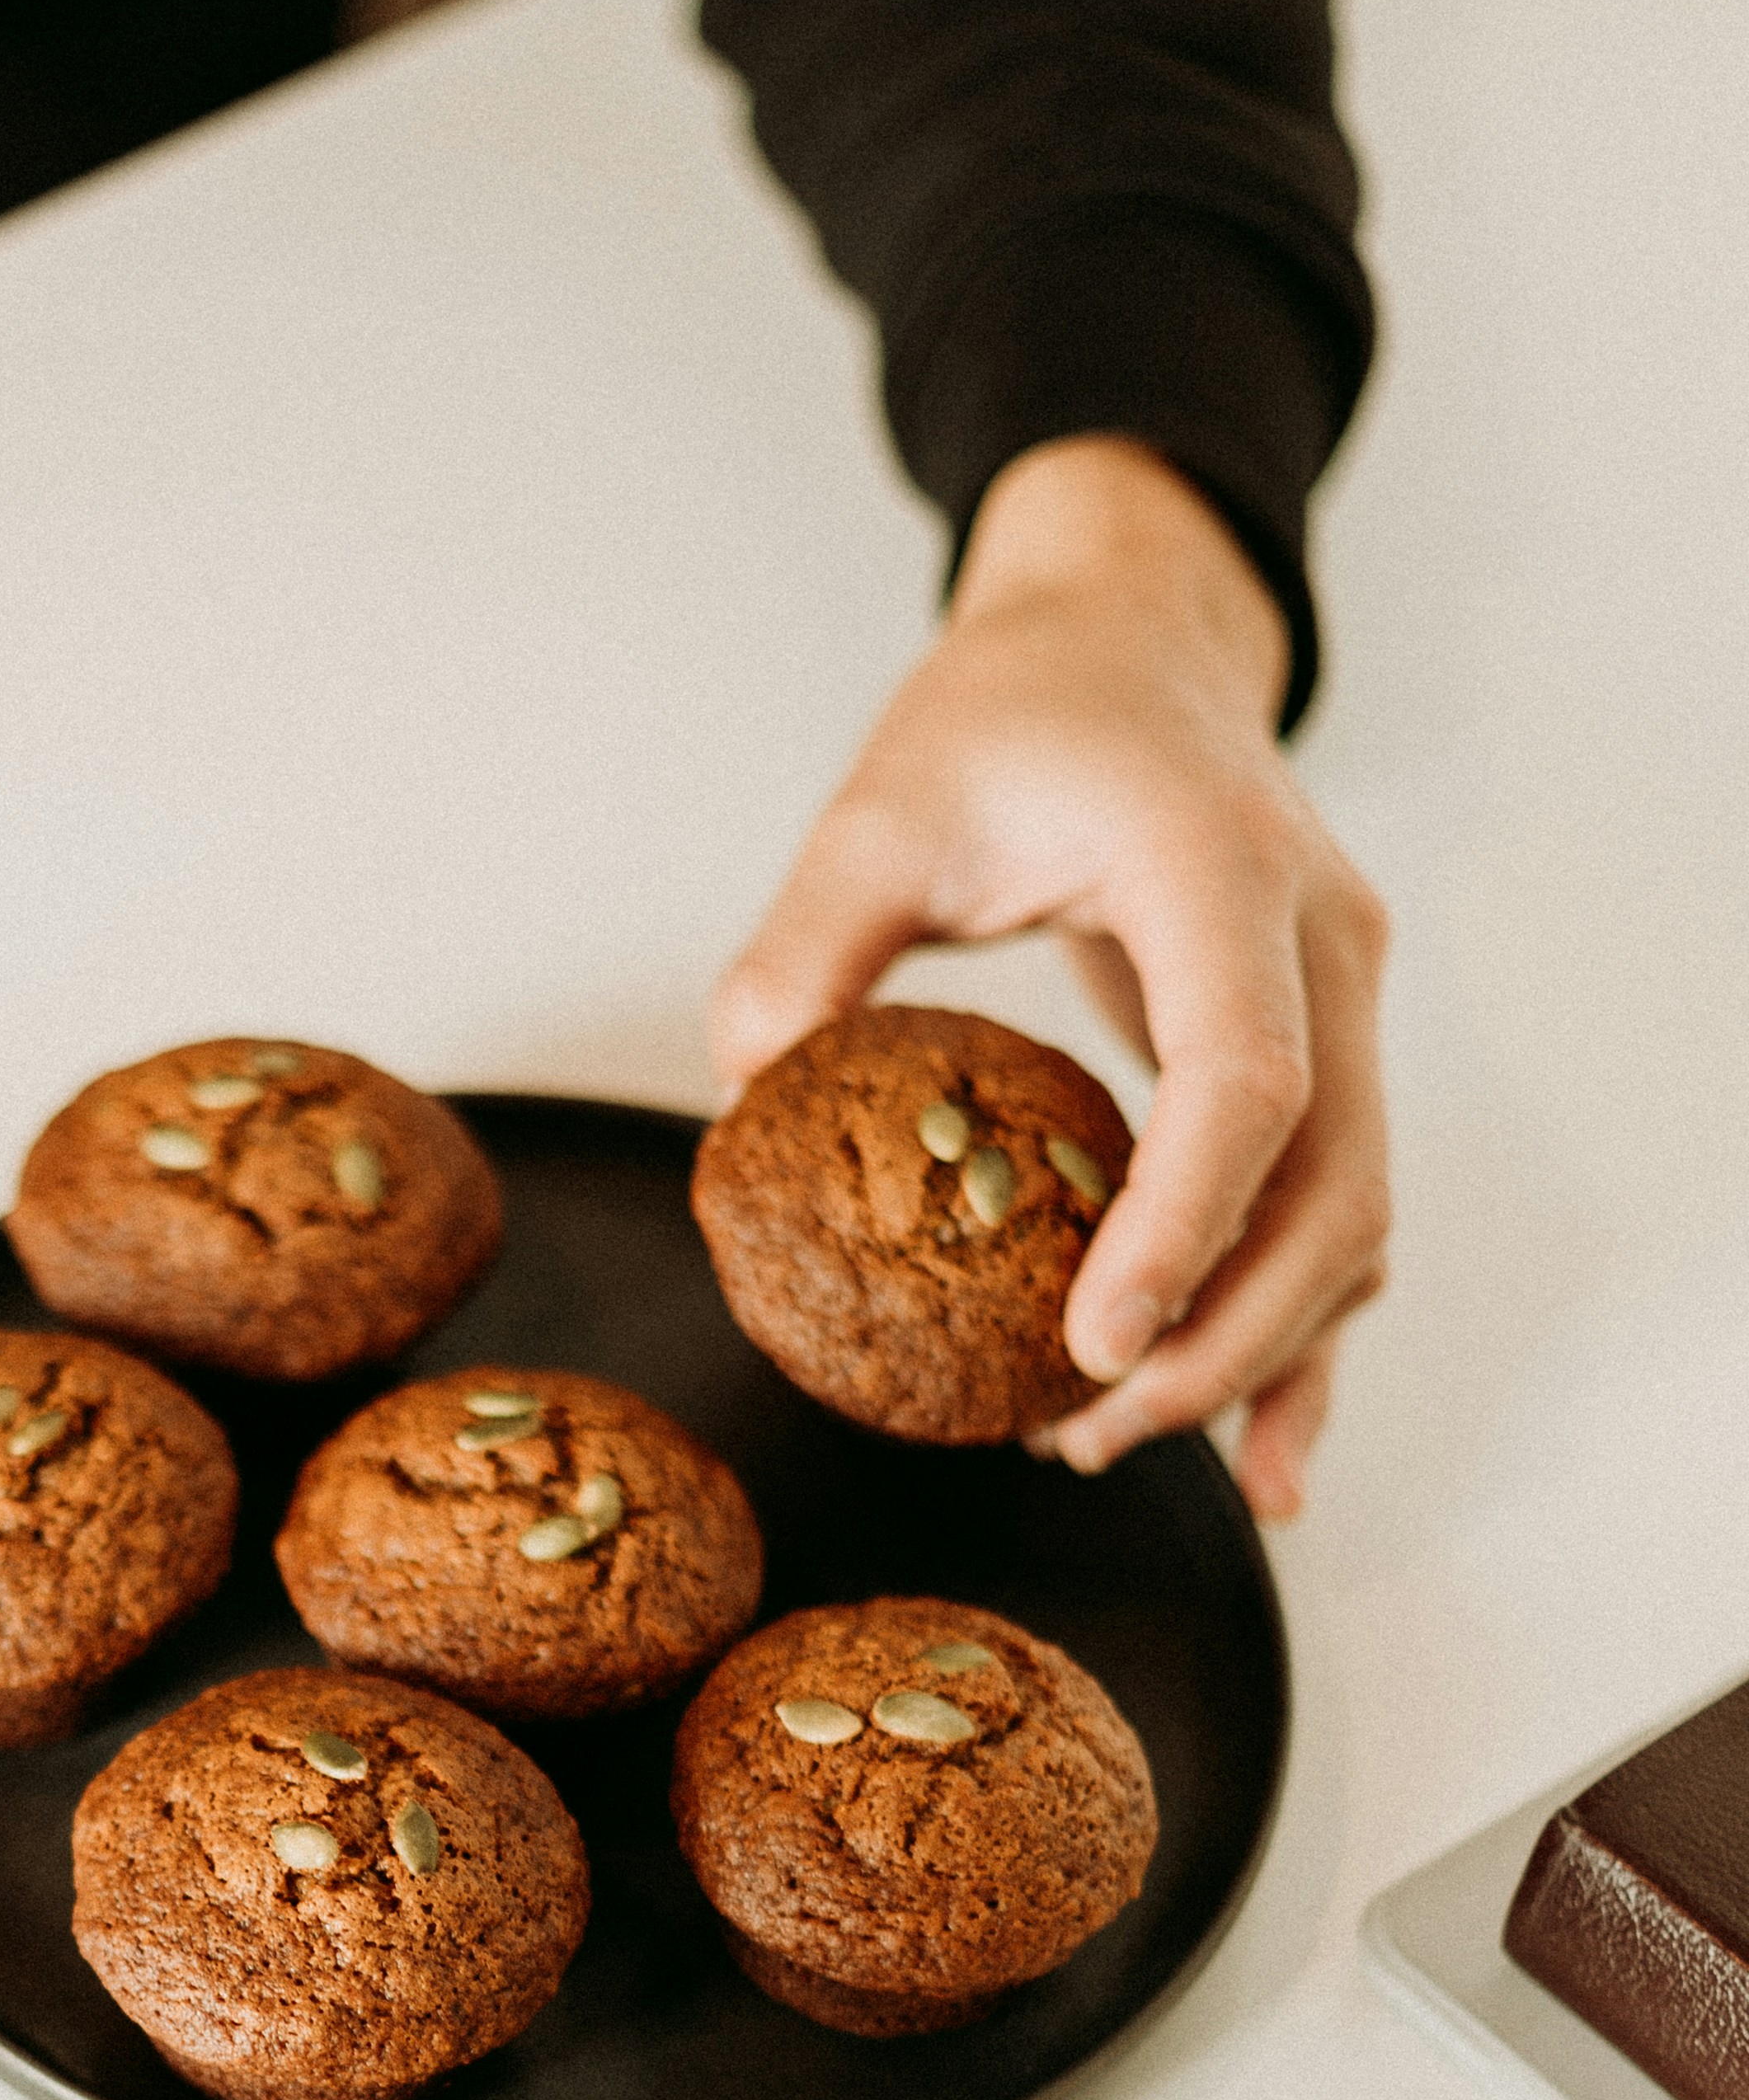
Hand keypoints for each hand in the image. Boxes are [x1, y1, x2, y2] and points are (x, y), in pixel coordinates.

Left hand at [709, 437, 1388, 1518]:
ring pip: (1353, 1219)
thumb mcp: (876, 809)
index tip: (1092, 1348)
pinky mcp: (1333, 1049)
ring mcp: (1346, 998)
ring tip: (1111, 1446)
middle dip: (1225, 1339)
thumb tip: (745, 1103)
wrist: (1128, 640)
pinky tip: (1258, 1459)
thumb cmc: (1006, 716)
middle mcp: (1320, 940)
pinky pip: (1336, 1213)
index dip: (1182, 1228)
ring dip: (1260, 1353)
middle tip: (1085, 1437)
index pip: (1246, 1079)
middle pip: (1331, 1186)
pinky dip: (1295, 1333)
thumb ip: (804, 949)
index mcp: (1218, 868)